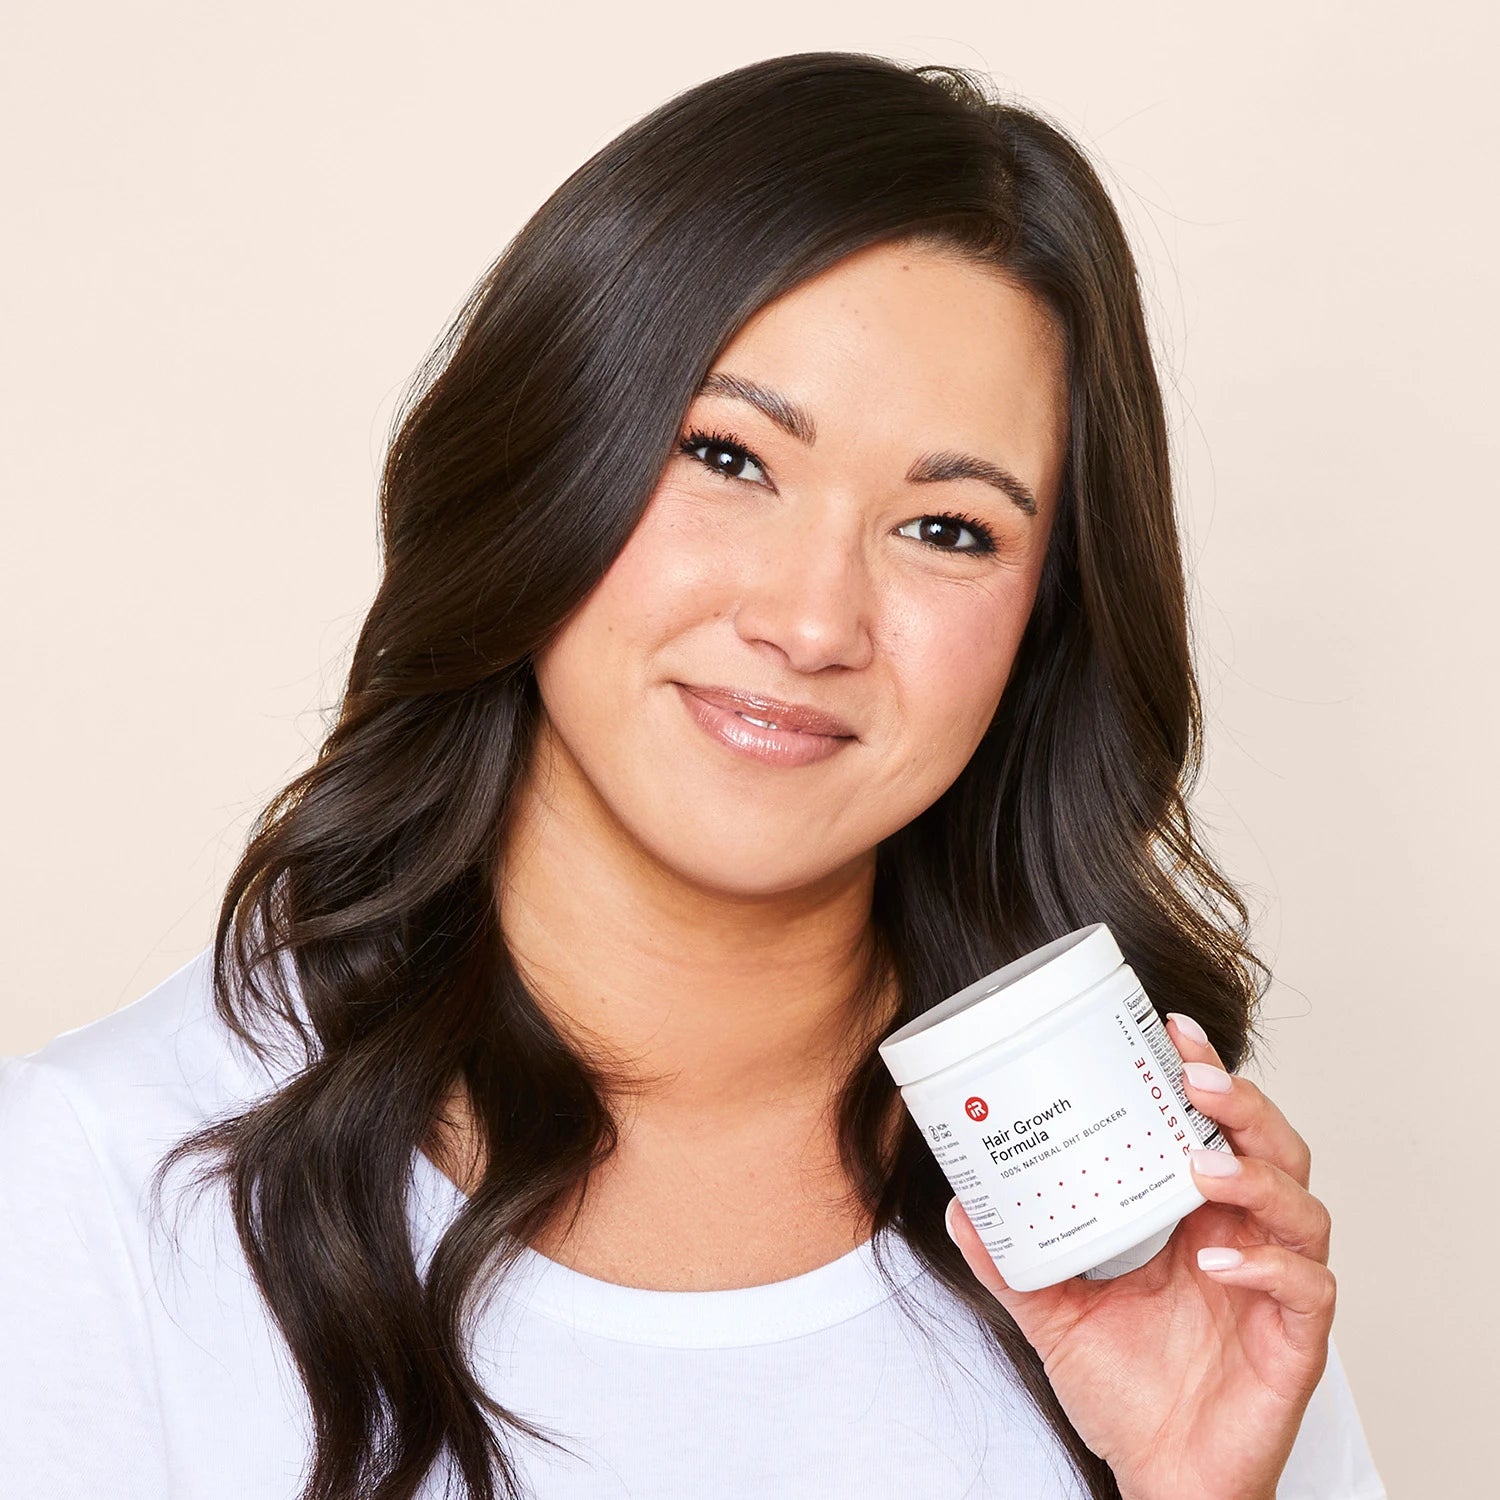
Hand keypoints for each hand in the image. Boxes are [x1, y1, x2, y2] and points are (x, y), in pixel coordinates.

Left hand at [945, 1015, 1335, 1499]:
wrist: (1158, 1477)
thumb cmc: (1124, 1390)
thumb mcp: (1053, 1312)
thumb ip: (1011, 1260)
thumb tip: (960, 1206)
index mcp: (1196, 1217)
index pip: (1215, 1127)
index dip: (1204, 1074)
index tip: (1167, 1028)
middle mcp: (1243, 1238)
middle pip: (1273, 1148)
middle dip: (1242, 1104)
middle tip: (1195, 1078)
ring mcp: (1275, 1288)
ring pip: (1301, 1207)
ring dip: (1255, 1176)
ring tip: (1203, 1166)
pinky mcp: (1294, 1342)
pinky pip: (1307, 1290)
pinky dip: (1268, 1266)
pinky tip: (1218, 1261)